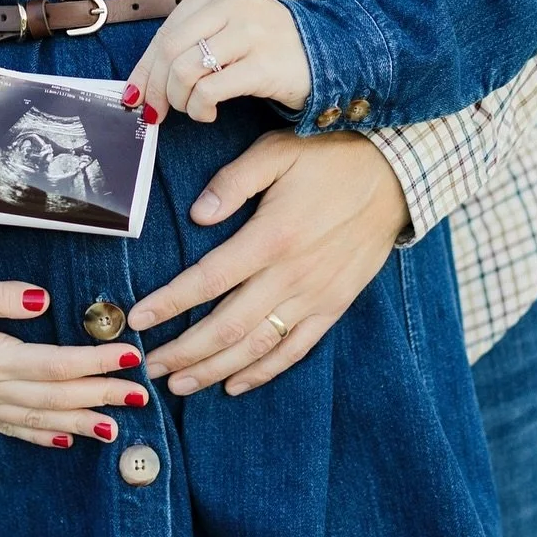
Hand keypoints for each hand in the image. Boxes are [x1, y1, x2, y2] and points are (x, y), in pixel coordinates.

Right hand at [0, 279, 149, 447]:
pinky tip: (65, 439)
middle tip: (141, 395)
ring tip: (117, 426)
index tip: (128, 357)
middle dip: (100, 395)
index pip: (53, 364)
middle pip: (54, 396)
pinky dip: (41, 435)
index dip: (93, 362)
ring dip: (80, 421)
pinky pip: (10, 429)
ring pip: (37, 418)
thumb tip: (43, 298)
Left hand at [123, 0, 311, 123]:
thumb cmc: (265, 45)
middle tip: (157, 111)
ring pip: (185, 70)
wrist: (327, 54)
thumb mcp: (224, 29)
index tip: (135, 93)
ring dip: (180, 100)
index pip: (166, 30)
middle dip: (156, 88)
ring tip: (193, 107)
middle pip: (170, 49)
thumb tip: (137, 84)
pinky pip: (209, 90)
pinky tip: (210, 112)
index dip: (145, 67)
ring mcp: (251, 30)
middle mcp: (234, 0)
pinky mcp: (263, 63)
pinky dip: (200, 108)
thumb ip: (183, 46)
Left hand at [128, 128, 409, 395]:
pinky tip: (235, 385)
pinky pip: (296, 350)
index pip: (208, 280)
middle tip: (149, 365)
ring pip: (257, 346)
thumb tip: (197, 215)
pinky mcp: (335, 305)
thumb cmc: (331, 156)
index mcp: (271, 237)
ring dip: (214, 370)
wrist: (397, 174)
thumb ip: (233, 182)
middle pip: (227, 326)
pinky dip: (264, 372)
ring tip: (179, 384)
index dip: (170, 303)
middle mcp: (292, 275)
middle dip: (184, 351)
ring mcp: (315, 296)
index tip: (139, 318)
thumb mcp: (277, 150)